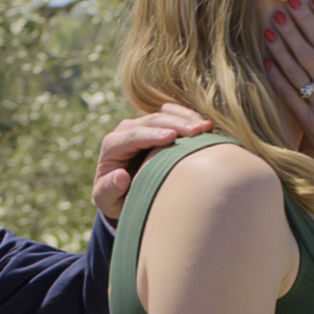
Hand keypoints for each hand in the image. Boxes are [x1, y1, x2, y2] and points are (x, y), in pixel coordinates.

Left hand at [92, 103, 212, 219]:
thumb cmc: (115, 198)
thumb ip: (109, 190)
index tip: (171, 137)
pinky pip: (172, 113)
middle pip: (151, 121)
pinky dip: (189, 116)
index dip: (152, 135)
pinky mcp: (156, 124)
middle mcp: (125, 130)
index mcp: (112, 146)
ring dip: (186, 118)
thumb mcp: (107, 200)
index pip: (132, 136)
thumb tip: (121, 176)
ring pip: (164, 113)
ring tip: (206, 127)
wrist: (122, 191)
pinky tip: (205, 124)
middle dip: (175, 124)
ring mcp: (142, 124)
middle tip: (198, 131)